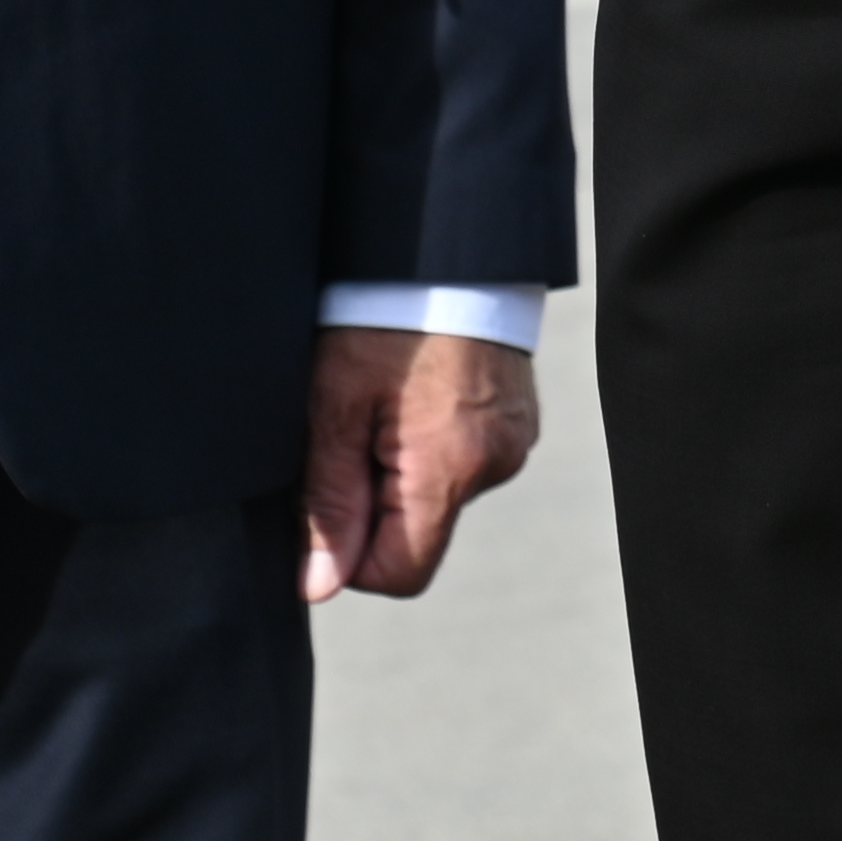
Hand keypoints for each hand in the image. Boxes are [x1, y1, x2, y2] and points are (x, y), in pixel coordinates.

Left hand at [301, 326, 538, 601]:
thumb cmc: (380, 322)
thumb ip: (327, 505)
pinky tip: (417, 395)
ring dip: (403, 469)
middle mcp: (496, 463)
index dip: (350, 556)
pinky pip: (465, 460)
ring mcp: (515, 440)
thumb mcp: (332, 411)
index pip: (400, 573)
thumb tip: (322, 586)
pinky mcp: (519, 420)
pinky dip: (432, 443)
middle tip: (353, 432)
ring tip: (387, 403)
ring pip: (439, 495)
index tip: (328, 499)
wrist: (444, 254)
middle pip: (419, 533)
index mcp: (450, 468)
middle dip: (375, 501)